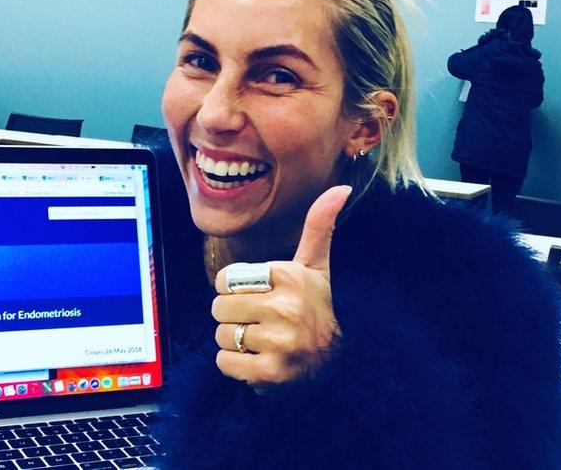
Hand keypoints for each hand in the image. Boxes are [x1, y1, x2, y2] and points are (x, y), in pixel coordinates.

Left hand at [211, 185, 351, 390]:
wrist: (340, 361)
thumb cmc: (319, 306)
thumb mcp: (317, 266)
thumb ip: (319, 225)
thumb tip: (341, 188)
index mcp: (290, 276)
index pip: (226, 279)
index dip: (236, 289)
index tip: (260, 296)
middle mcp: (284, 308)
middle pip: (219, 307)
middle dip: (233, 316)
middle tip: (260, 321)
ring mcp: (278, 342)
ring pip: (221, 336)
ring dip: (235, 342)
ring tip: (262, 341)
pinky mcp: (269, 373)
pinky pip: (225, 363)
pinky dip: (236, 366)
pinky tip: (259, 360)